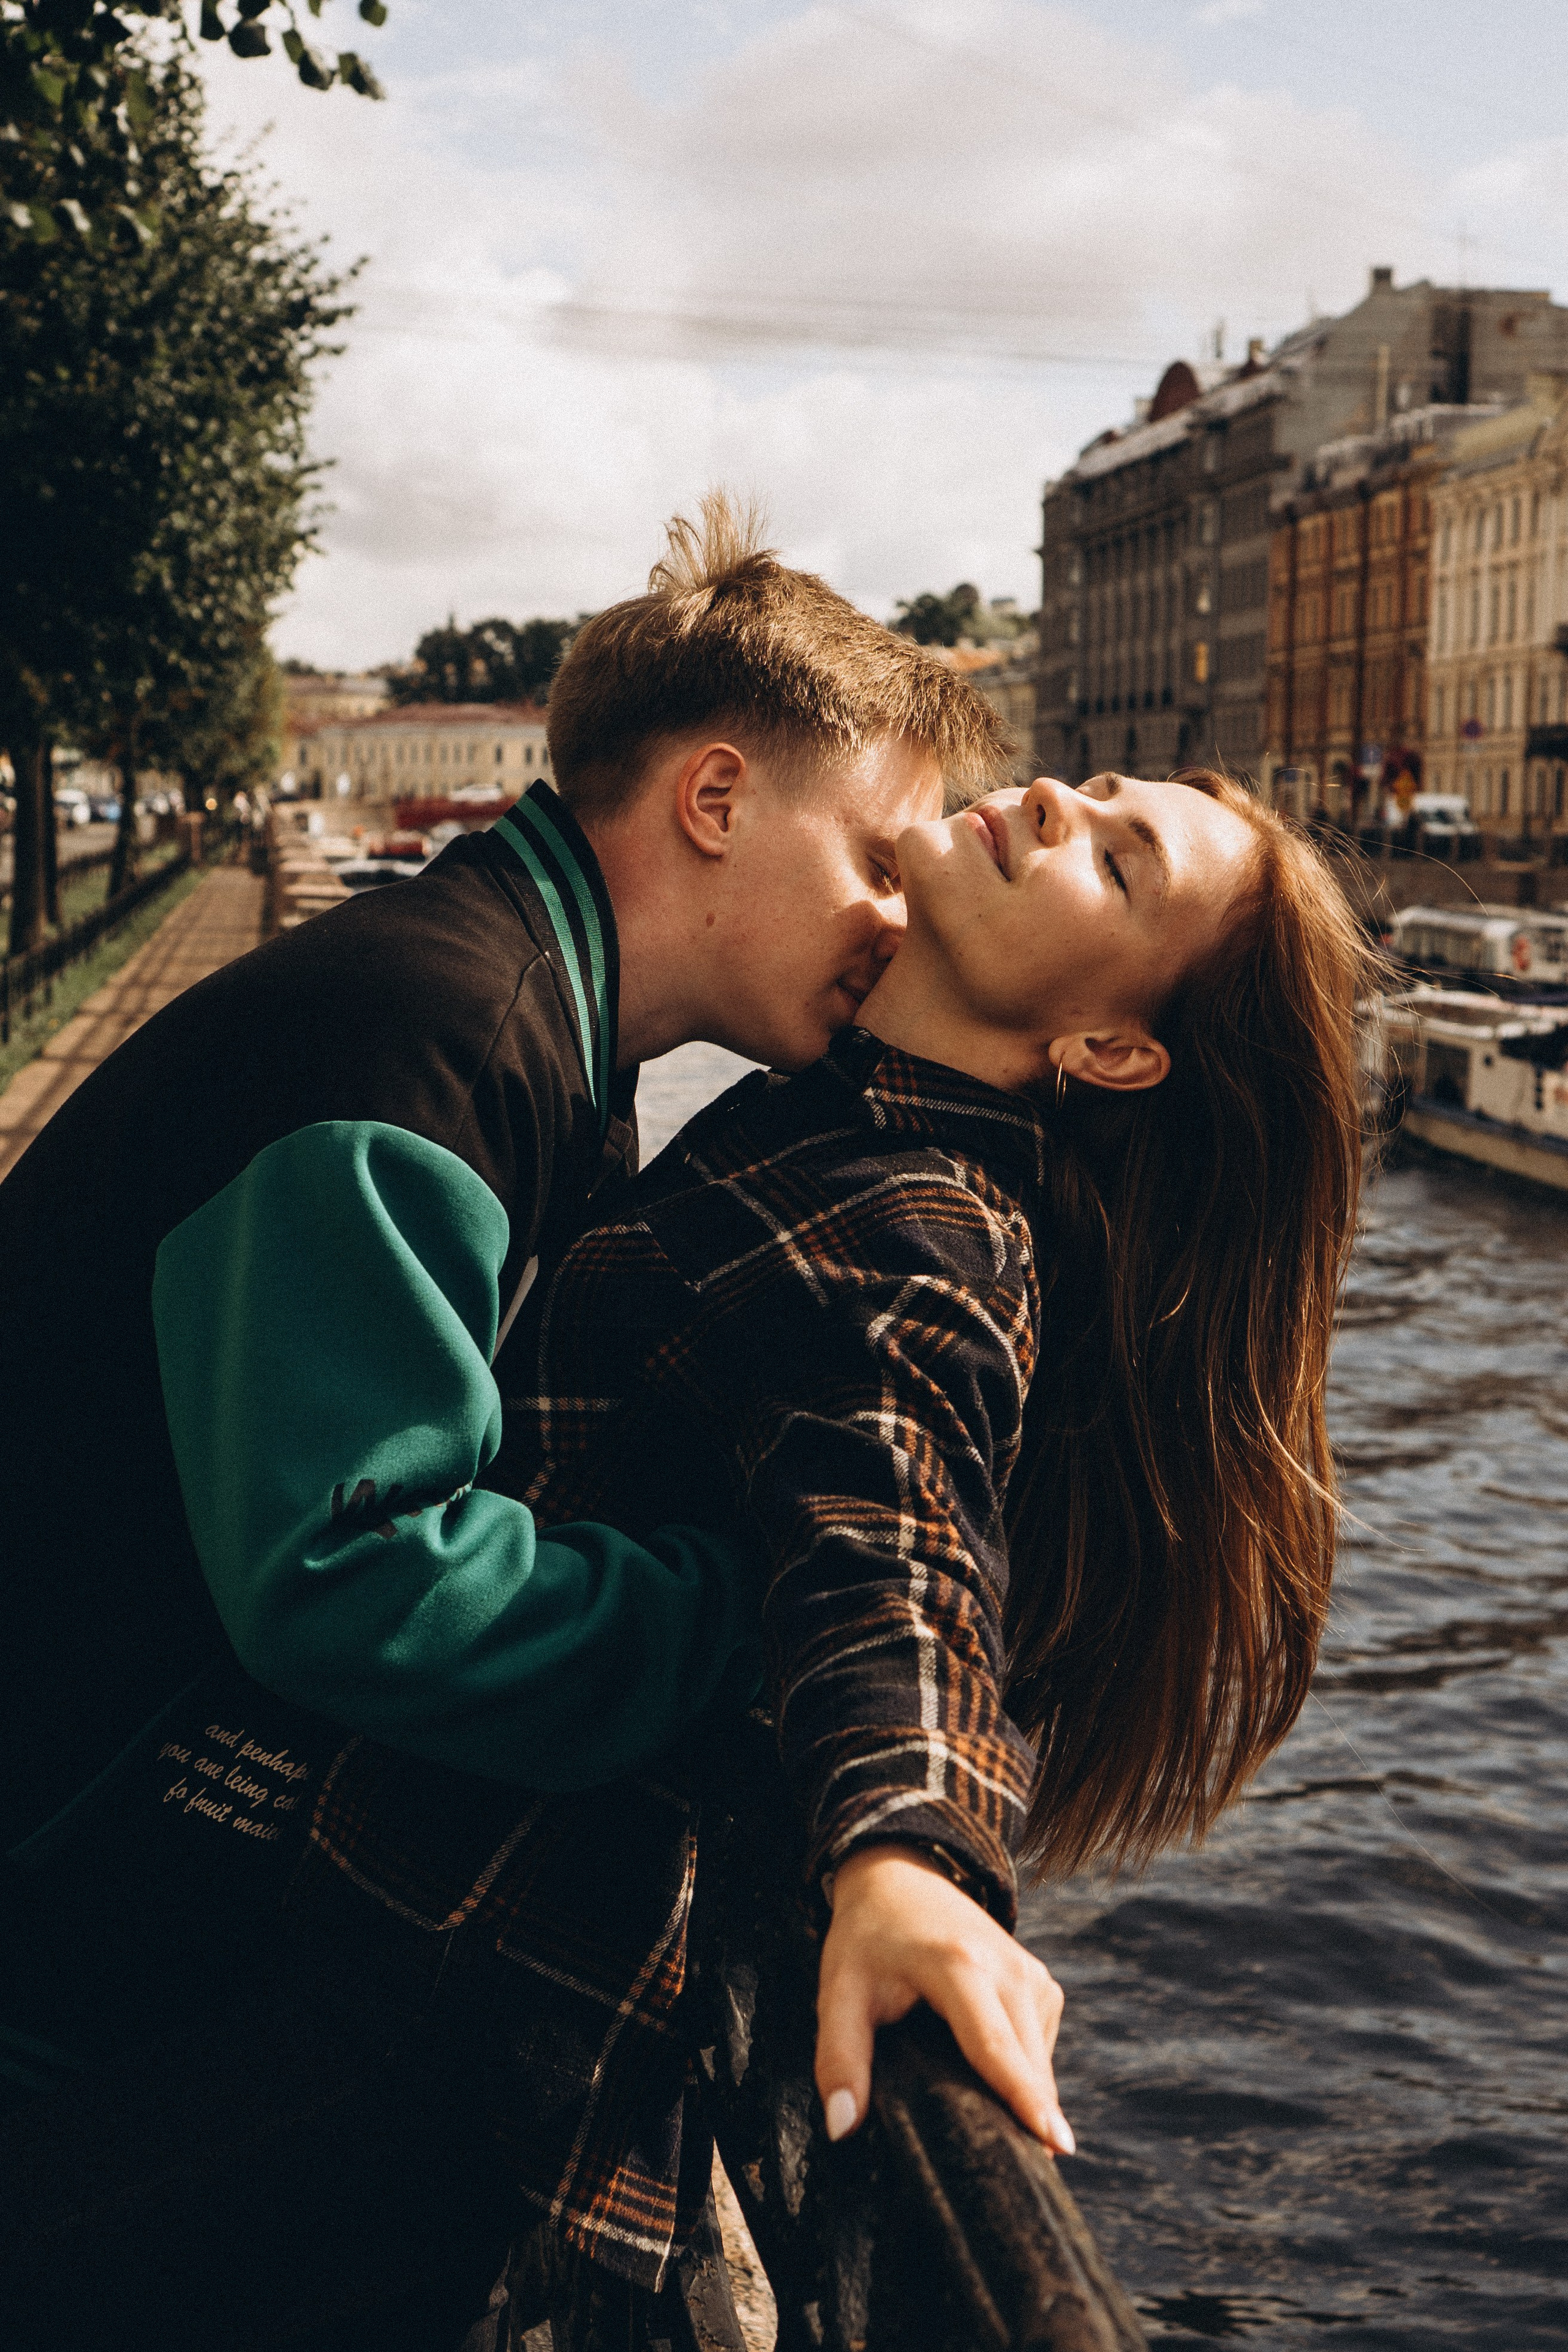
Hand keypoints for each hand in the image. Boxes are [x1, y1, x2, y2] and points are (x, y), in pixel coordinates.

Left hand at [813, 1843, 1072, 2154]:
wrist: (903, 1875)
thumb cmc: (868, 1938)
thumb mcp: (838, 1991)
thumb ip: (838, 2058)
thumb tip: (842, 2128)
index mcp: (960, 1966)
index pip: (996, 2045)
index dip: (1024, 2099)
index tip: (1057, 2146)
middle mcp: (1009, 1967)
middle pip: (1027, 2065)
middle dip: (1025, 2121)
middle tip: (1010, 2177)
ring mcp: (1033, 1974)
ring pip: (1039, 2063)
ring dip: (1020, 2100)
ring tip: (984, 2122)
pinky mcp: (1042, 1984)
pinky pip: (1039, 2049)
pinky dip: (1020, 2074)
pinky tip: (984, 2075)